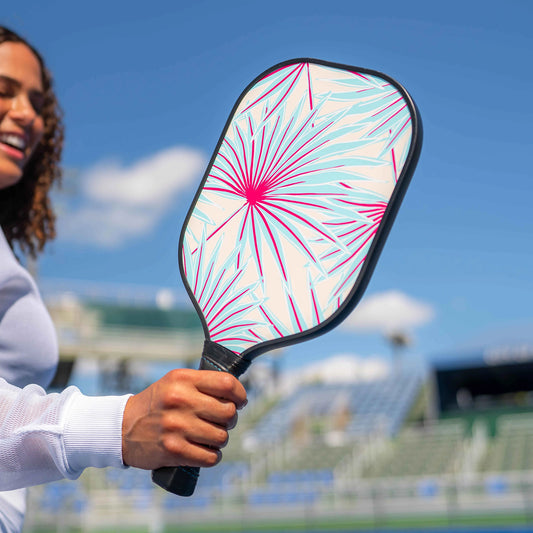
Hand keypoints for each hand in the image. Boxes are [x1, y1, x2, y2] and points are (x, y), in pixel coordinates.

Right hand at [121, 369, 246, 469]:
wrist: (121, 428)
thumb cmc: (157, 403)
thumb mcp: (175, 382)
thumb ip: (203, 383)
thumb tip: (237, 394)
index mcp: (183, 379)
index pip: (227, 384)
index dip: (240, 394)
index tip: (239, 401)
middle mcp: (180, 400)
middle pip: (228, 412)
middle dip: (230, 419)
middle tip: (221, 421)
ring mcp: (176, 426)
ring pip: (222, 437)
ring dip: (220, 439)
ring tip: (209, 436)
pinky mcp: (174, 451)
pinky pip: (211, 457)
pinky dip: (211, 456)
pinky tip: (204, 450)